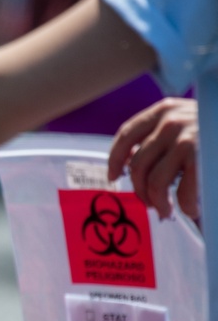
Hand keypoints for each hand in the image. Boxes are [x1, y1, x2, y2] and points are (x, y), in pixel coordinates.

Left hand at [108, 97, 198, 219]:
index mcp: (165, 110)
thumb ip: (162, 137)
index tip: (113, 177)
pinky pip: (181, 192)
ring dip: (158, 203)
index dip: (115, 159)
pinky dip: (184, 206)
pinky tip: (190, 209)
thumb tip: (128, 164)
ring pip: (154, 182)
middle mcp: (171, 120)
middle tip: (150, 204)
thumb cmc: (215, 133)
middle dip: (140, 190)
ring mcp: (187, 137)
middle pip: (137, 164)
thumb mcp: (188, 124)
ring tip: (166, 211)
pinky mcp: (201, 155)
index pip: (127, 134)